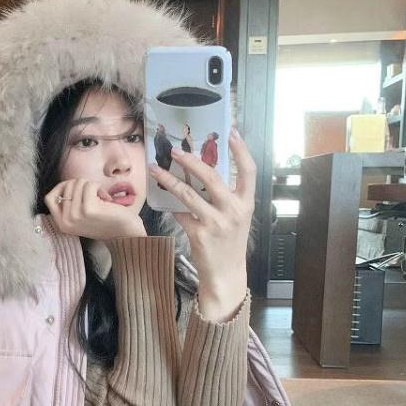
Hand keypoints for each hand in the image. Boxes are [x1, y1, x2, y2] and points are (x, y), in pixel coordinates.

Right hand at [44, 179, 146, 239]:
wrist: (125, 233)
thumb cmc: (105, 221)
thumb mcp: (80, 216)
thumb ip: (69, 204)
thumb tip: (66, 184)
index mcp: (61, 224)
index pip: (49, 197)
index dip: (61, 187)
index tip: (75, 188)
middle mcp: (65, 221)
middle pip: (66, 186)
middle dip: (82, 185)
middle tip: (94, 196)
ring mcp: (76, 215)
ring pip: (78, 183)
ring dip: (92, 186)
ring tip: (100, 199)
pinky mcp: (88, 209)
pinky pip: (90, 185)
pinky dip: (100, 188)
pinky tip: (106, 200)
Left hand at [149, 129, 254, 318]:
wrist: (226, 274)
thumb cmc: (230, 242)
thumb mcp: (237, 218)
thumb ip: (226, 197)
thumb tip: (204, 170)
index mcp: (246, 204)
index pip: (249, 171)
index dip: (241, 150)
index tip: (232, 132)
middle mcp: (233, 211)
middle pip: (212, 177)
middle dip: (191, 160)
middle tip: (176, 150)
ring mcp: (216, 223)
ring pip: (189, 194)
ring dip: (169, 179)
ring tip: (156, 168)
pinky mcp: (199, 234)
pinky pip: (180, 213)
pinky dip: (170, 205)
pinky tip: (161, 198)